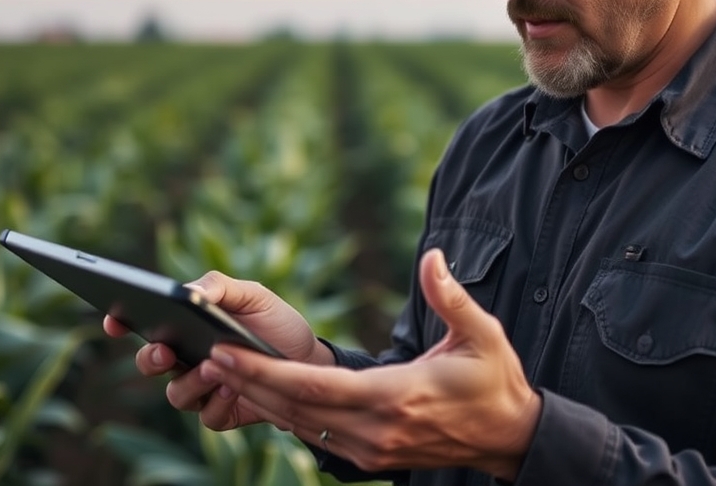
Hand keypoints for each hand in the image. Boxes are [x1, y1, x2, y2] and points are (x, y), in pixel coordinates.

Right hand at [102, 271, 333, 430]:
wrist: (311, 359)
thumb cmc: (275, 322)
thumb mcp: (253, 295)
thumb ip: (219, 287)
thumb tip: (186, 292)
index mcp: (186, 326)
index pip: (143, 324)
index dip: (120, 321)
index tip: (113, 319)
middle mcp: (186, 359)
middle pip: (150, 364)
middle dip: (151, 359)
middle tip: (166, 351)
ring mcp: (202, 388)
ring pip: (176, 395)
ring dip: (192, 382)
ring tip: (214, 366)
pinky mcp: (222, 413)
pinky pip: (207, 417)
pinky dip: (218, 403)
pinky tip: (234, 387)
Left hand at [196, 249, 540, 480]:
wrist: (509, 436)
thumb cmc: (494, 381)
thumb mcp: (482, 334)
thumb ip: (450, 296)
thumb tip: (432, 256)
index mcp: (394, 397)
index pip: (312, 387)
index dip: (263, 371)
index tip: (226, 351)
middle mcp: (374, 431)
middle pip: (293, 409)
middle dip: (247, 382)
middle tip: (206, 356)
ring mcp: (370, 451)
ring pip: (299, 426)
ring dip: (259, 400)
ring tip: (222, 372)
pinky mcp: (369, 458)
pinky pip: (315, 437)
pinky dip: (285, 415)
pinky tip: (262, 394)